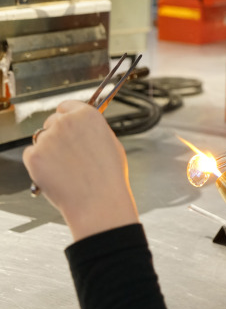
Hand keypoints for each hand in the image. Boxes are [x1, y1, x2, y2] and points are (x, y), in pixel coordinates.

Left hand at [23, 100, 138, 240]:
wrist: (98, 203)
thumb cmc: (109, 178)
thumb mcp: (111, 144)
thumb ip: (93, 130)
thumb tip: (83, 128)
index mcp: (87, 115)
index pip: (67, 106)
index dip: (67, 117)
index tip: (66, 125)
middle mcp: (65, 122)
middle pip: (52, 121)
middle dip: (57, 134)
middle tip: (67, 154)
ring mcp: (47, 138)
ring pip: (41, 138)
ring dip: (48, 149)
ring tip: (65, 168)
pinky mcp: (33, 155)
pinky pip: (31, 155)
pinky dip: (39, 164)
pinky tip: (56, 174)